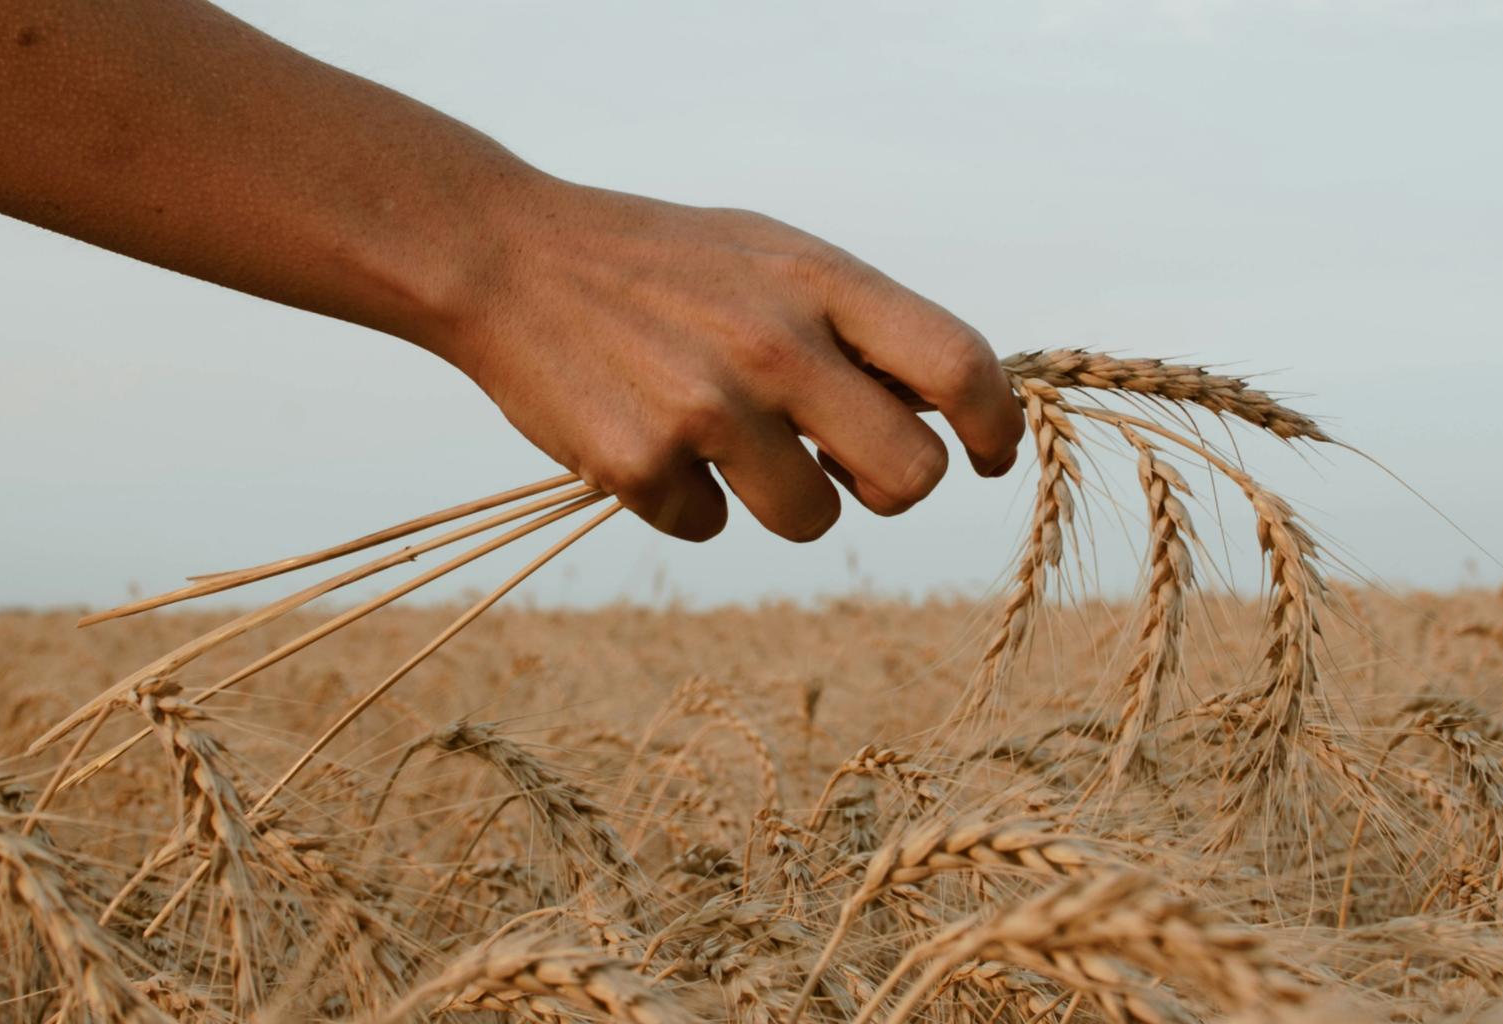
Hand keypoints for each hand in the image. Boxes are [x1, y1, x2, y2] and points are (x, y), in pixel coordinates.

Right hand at [421, 176, 1023, 541]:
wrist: (507, 257)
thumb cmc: (658, 262)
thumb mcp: (769, 254)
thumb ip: (854, 323)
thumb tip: (939, 413)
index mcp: (819, 282)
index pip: (958, 365)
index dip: (995, 425)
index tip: (990, 454)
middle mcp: (775, 345)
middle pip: (909, 476)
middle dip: (888, 486)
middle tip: (847, 467)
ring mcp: (707, 410)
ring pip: (812, 520)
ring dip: (785, 501)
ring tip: (727, 442)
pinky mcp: (641, 467)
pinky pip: (709, 528)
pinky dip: (687, 502)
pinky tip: (648, 438)